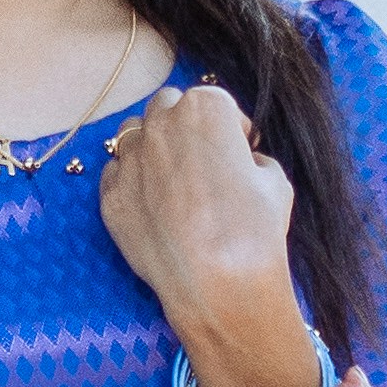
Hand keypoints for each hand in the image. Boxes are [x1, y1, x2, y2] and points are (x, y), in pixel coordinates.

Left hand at [99, 82, 314, 386]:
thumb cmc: (254, 229)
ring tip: (174, 183)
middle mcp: (160, 124)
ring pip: (134, 134)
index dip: (231, 128)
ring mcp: (129, 160)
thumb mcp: (275, 180)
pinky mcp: (110, 196)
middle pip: (168, 107)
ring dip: (152, 147)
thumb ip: (252, 158)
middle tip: (202, 161)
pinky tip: (156, 208)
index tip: (239, 151)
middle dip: (184, 126)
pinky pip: (117, 175)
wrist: (217, 284)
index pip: (215, 101)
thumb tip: (244, 164)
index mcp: (205, 108)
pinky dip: (133, 183)